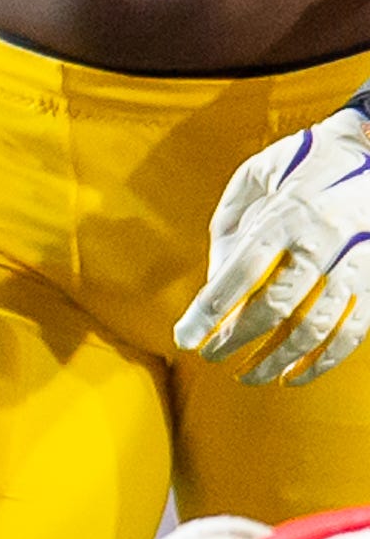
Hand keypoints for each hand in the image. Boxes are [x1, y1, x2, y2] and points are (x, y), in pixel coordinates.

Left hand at [176, 100, 369, 385]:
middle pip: (276, 306)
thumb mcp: (257, 175)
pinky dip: (325, 361)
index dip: (210, 311)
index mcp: (285, 214)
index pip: (240, 273)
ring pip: (317, 328)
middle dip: (239, 339)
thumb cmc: (304, 161)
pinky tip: (297, 375)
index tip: (186, 338)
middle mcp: (323, 242)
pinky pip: (354, 332)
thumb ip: (231, 223)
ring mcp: (358, 264)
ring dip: (279, 359)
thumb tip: (215, 276)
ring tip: (250, 376)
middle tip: (212, 357)